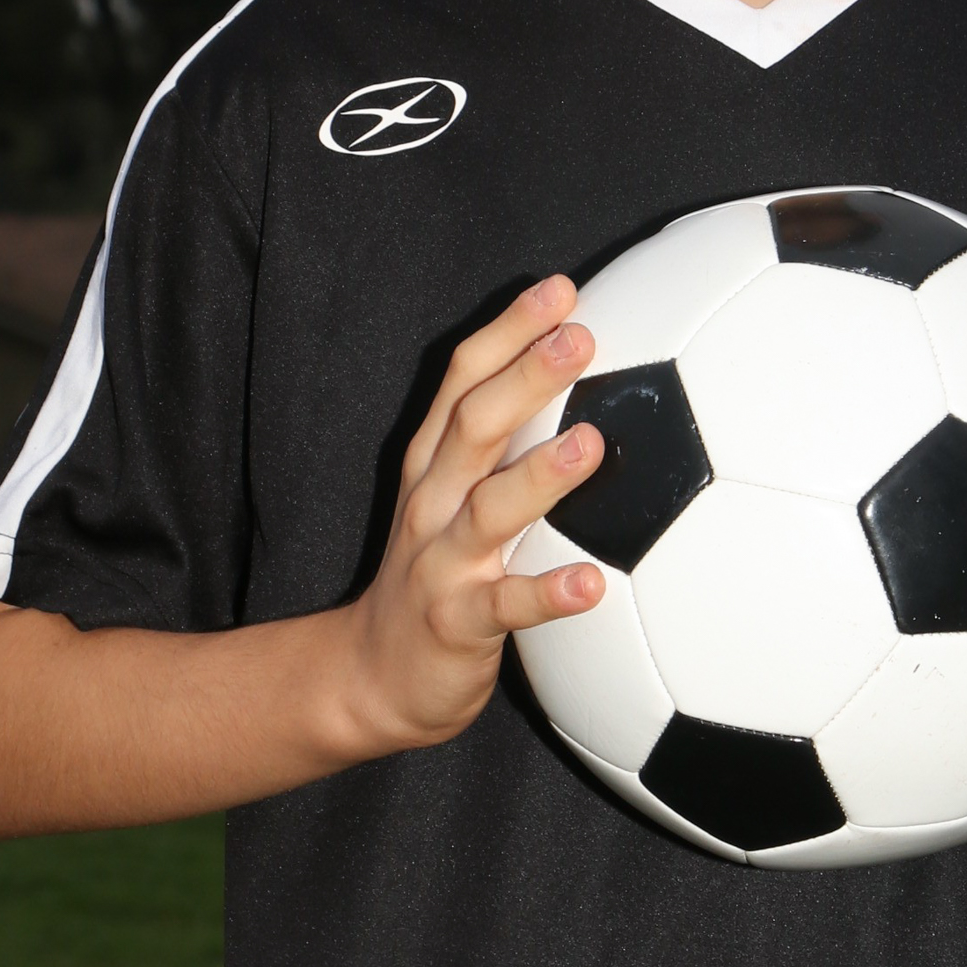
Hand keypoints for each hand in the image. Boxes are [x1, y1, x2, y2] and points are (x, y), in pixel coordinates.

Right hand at [351, 275, 606, 751]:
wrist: (373, 677)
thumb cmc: (436, 574)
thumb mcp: (456, 497)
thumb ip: (505, 445)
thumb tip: (579, 383)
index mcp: (434, 463)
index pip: (464, 379)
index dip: (510, 330)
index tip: (562, 289)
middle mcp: (432, 501)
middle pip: (472, 426)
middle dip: (526, 376)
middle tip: (580, 336)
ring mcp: (440, 561)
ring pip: (488, 510)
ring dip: (539, 475)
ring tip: (589, 444)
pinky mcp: (455, 622)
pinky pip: (505, 607)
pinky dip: (547, 594)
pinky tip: (593, 584)